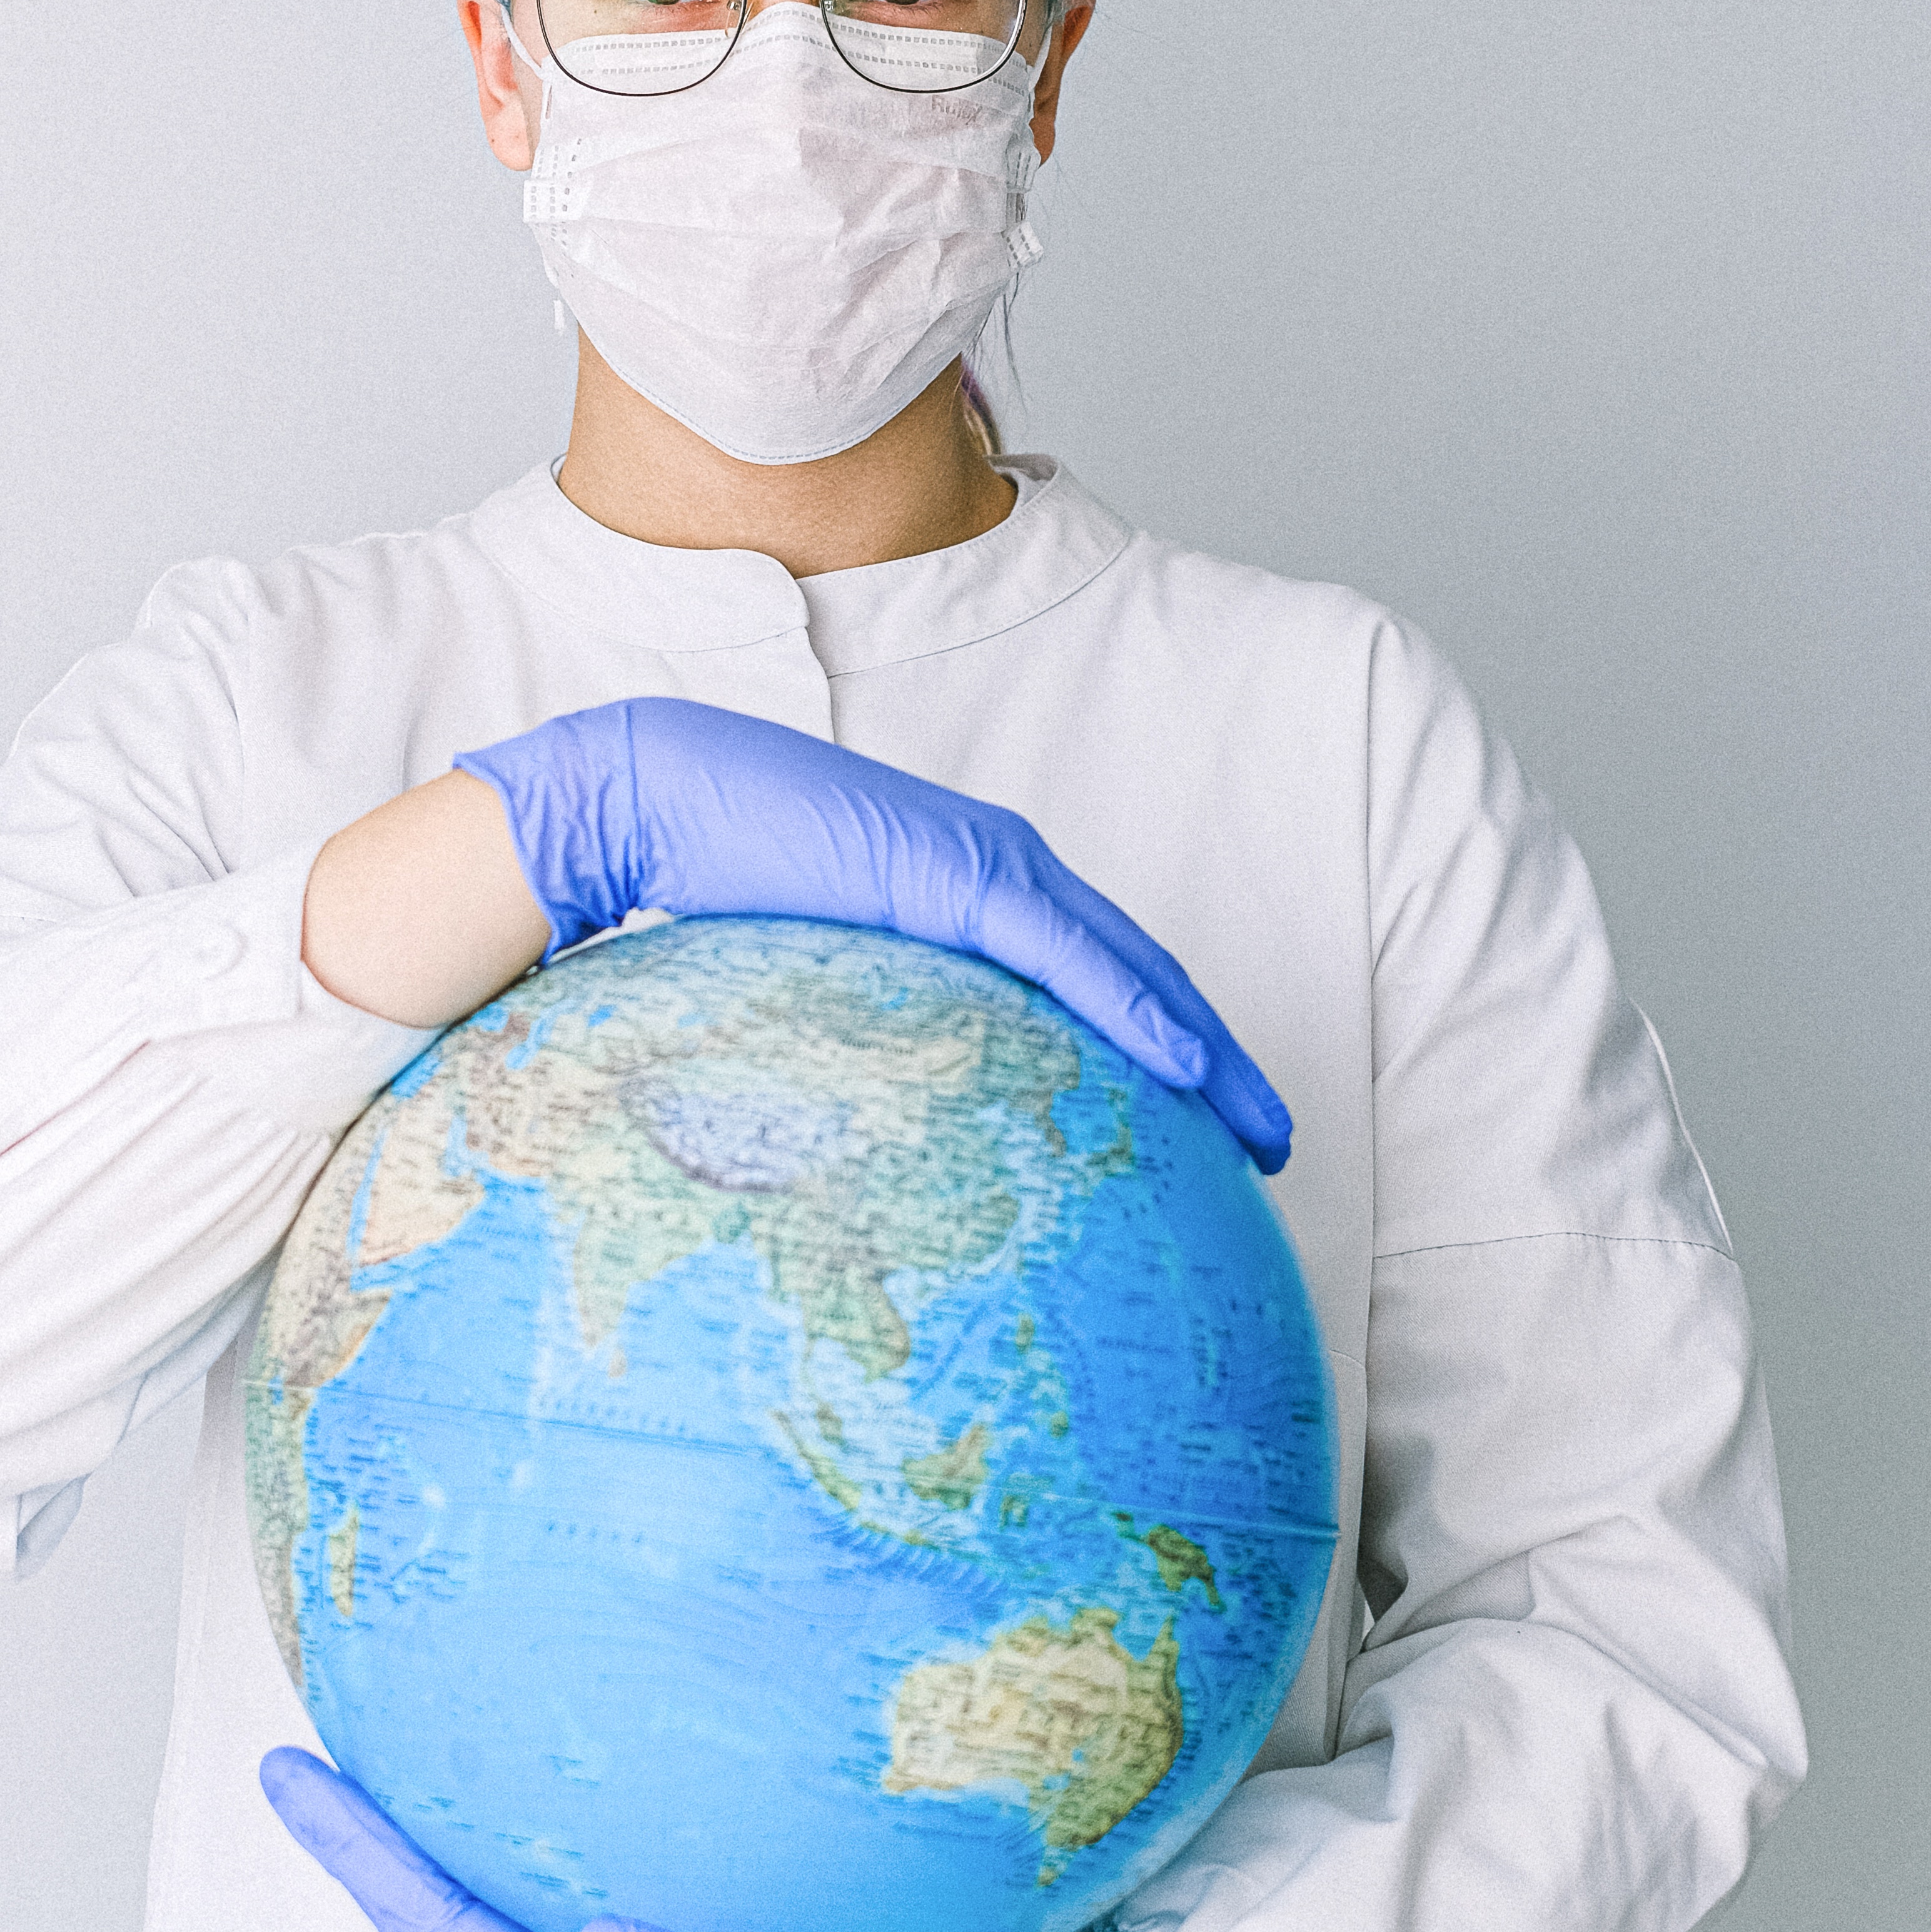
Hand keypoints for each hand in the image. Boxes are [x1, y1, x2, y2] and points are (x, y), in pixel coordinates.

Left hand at [261, 1749, 1099, 1931]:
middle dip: (370, 1843)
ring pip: (490, 1920)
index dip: (359, 1851)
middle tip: (308, 1751)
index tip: (288, 1772)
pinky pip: (554, 1913)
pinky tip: (535, 1797)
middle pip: (439, 1923)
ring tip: (397, 1759)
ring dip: (433, 1850)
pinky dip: (516, 1855)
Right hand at [456, 698, 1290, 1171]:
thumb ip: (860, 1026)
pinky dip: (1141, 1011)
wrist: (665, 793)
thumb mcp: (818, 973)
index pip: (1094, 974)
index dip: (1164, 1038)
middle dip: (1214, 1058)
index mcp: (972, 893)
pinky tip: (1189, 1064)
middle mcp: (1003, 874)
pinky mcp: (962, 875)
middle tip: (1265, 1138)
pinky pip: (1074, 959)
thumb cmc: (722, 882)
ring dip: (1203, 1048)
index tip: (1208, 1116)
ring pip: (1130, 969)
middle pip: (1139, 975)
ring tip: (1254, 1124)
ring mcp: (990, 868)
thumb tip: (860, 1122)